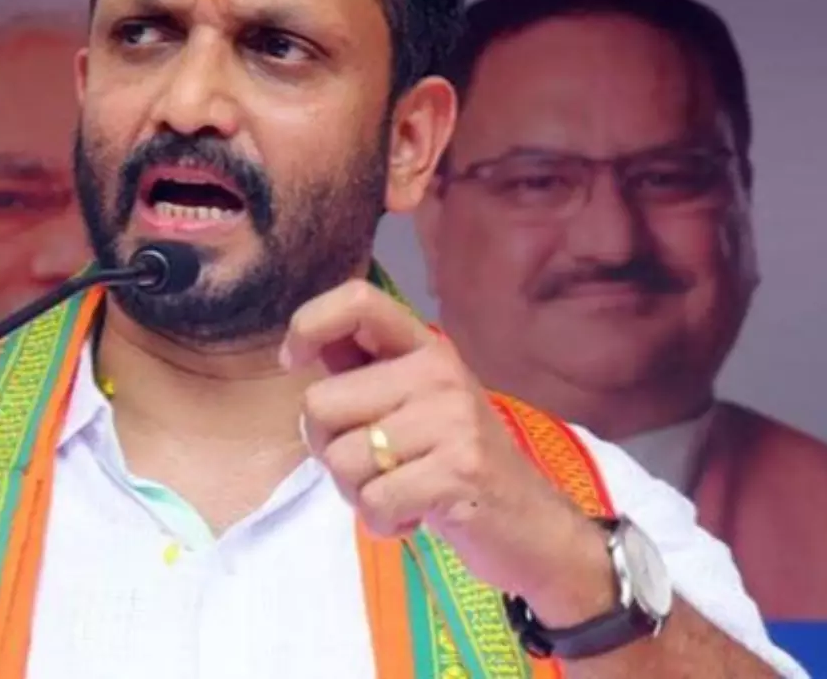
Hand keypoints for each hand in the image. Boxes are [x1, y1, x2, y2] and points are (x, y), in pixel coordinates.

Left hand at [282, 279, 615, 623]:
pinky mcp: (458, 471)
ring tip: (398, 492)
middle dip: (328, 449)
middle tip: (371, 467)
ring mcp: (451, 420)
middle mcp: (439, 372)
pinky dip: (381, 522)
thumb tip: (303, 345)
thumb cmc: (458, 464)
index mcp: (425, 348)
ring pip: (341, 460)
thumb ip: (365, 376)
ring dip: (356, 494)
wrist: (532, 525)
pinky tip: (413, 516)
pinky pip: (373, 500)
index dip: (309, 325)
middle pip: (321, 404)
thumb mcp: (416, 406)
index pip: (358, 300)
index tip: (294, 362)